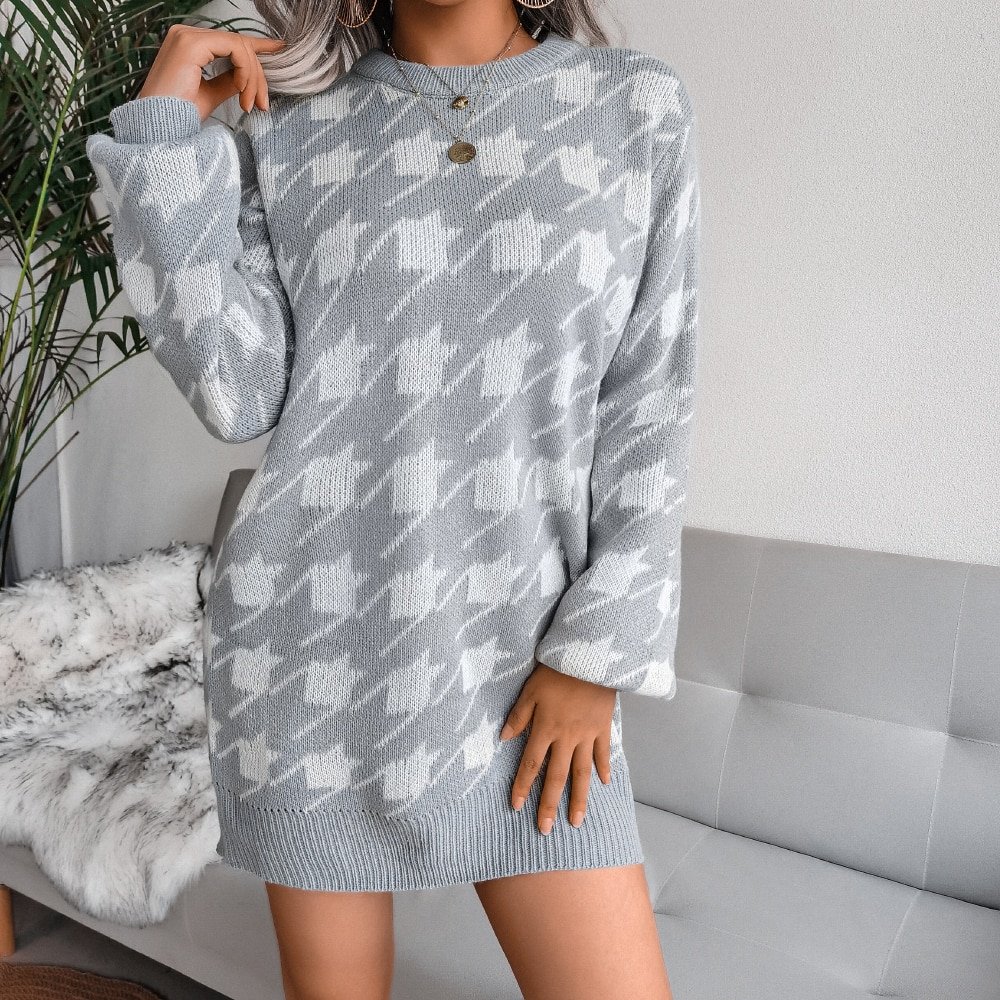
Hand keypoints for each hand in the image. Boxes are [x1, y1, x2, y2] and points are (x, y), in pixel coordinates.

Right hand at [137, 23, 286, 118]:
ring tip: (251, 105)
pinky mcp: (191, 44)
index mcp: (189, 45)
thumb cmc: (179, 117)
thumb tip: (249, 76)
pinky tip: (242, 91)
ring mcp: (187, 36)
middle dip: (257, 76)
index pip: (230, 42)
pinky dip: (246, 71)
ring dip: (253, 78)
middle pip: (239, 45)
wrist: (160, 129)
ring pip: (240, 47)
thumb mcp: (211, 95)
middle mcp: (186, 34)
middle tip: (262, 105)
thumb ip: (229, 81)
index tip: (279, 50)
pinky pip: (235, 49)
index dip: (257, 45)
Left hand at [499, 660, 616, 834]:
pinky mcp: (603, 727)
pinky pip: (604, 753)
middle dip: (549, 804)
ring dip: (578, 799)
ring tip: (575, 822)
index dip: (522, 786)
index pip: (531, 764)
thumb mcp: (530, 690)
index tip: (516, 806)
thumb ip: (518, 716)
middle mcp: (567, 738)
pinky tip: (604, 784)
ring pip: (582, 773)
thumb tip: (503, 738)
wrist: (589, 657)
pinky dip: (604, 769)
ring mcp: (588, 735)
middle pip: (556, 777)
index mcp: (545, 729)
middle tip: (545, 829)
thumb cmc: (555, 671)